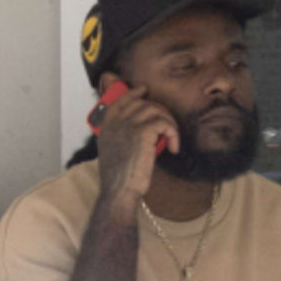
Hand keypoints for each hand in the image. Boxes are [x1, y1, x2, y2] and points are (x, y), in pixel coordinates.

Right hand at [92, 86, 179, 205]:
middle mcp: (116, 124)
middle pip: (142, 103)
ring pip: (155, 110)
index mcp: (106, 128)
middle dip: (160, 111)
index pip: (118, 102)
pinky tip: (174, 148)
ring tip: (172, 138)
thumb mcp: (114, 153)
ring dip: (169, 122)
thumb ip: (122, 138)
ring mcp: (128, 126)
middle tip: (168, 125)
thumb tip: (143, 131)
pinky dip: (173, 133)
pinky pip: (164, 123)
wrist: (120, 190)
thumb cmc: (120, 177)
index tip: (144, 91)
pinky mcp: (142, 133)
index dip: (132, 93)